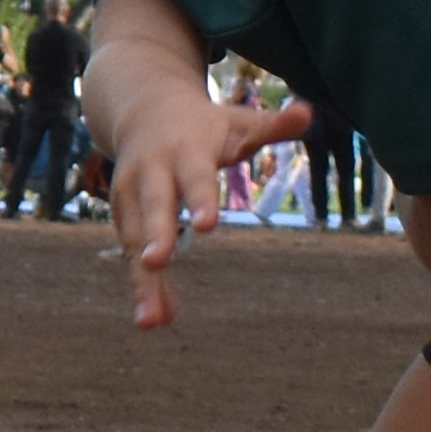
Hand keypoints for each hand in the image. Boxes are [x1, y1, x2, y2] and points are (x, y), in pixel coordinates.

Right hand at [79, 0, 286, 331]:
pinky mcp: (123, 216)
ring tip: (152, 321)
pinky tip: (157, 319)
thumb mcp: (237, 122)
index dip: (201, 199)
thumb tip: (307, 111)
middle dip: (154, 235)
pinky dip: (145, 287)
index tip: (209, 226)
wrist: (141, 110)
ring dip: (144, 281)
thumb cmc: (204, 125)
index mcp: (185, 151)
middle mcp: (152, 173)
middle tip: (157, 263)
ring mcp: (130, 196)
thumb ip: (271, 125)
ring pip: (135, 241)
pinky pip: (132, 255)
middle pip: (154, 207)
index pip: (194, 177)